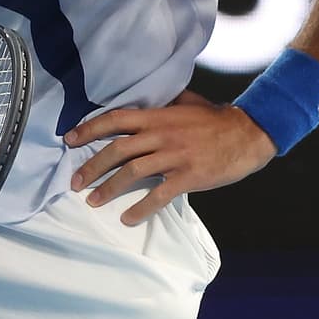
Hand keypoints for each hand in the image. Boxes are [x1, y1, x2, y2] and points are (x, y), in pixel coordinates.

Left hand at [64, 96, 275, 225]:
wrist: (248, 133)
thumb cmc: (216, 119)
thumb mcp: (188, 102)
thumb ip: (165, 103)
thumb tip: (146, 100)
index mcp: (159, 116)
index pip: (117, 119)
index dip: (90, 128)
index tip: (70, 139)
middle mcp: (162, 135)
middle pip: (118, 149)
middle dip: (92, 166)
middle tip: (76, 182)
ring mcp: (174, 156)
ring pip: (133, 173)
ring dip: (109, 188)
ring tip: (93, 201)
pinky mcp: (188, 176)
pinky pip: (158, 195)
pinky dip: (140, 208)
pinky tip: (128, 218)